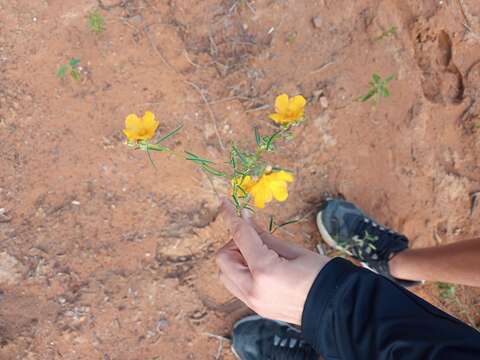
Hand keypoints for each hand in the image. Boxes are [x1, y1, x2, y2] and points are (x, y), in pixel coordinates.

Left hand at [216, 199, 330, 324]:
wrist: (336, 308)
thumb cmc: (321, 275)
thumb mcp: (294, 250)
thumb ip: (264, 236)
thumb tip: (246, 220)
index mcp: (264, 271)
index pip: (240, 236)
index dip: (231, 216)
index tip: (224, 203)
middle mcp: (252, 290)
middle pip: (223, 259)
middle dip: (233, 244)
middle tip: (254, 238)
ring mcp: (253, 302)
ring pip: (225, 275)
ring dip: (235, 259)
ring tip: (258, 254)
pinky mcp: (256, 308)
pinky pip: (237, 286)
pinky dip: (241, 272)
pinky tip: (260, 267)